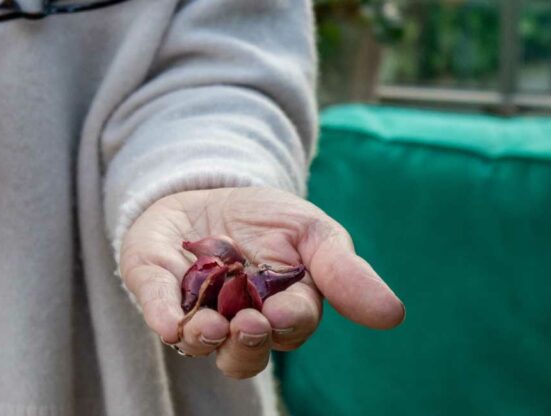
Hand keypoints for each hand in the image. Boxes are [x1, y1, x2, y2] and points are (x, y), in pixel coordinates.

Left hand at [119, 187, 404, 378]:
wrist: (207, 190)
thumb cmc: (268, 219)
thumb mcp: (312, 230)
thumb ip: (345, 271)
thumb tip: (394, 315)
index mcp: (285, 308)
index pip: (292, 326)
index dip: (290, 322)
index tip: (285, 312)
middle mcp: (241, 322)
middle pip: (249, 352)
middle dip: (250, 341)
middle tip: (249, 323)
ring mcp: (197, 313)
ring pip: (204, 347)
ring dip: (207, 340)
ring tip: (209, 325)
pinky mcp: (157, 295)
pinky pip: (159, 314)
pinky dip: (164, 317)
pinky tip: (169, 322)